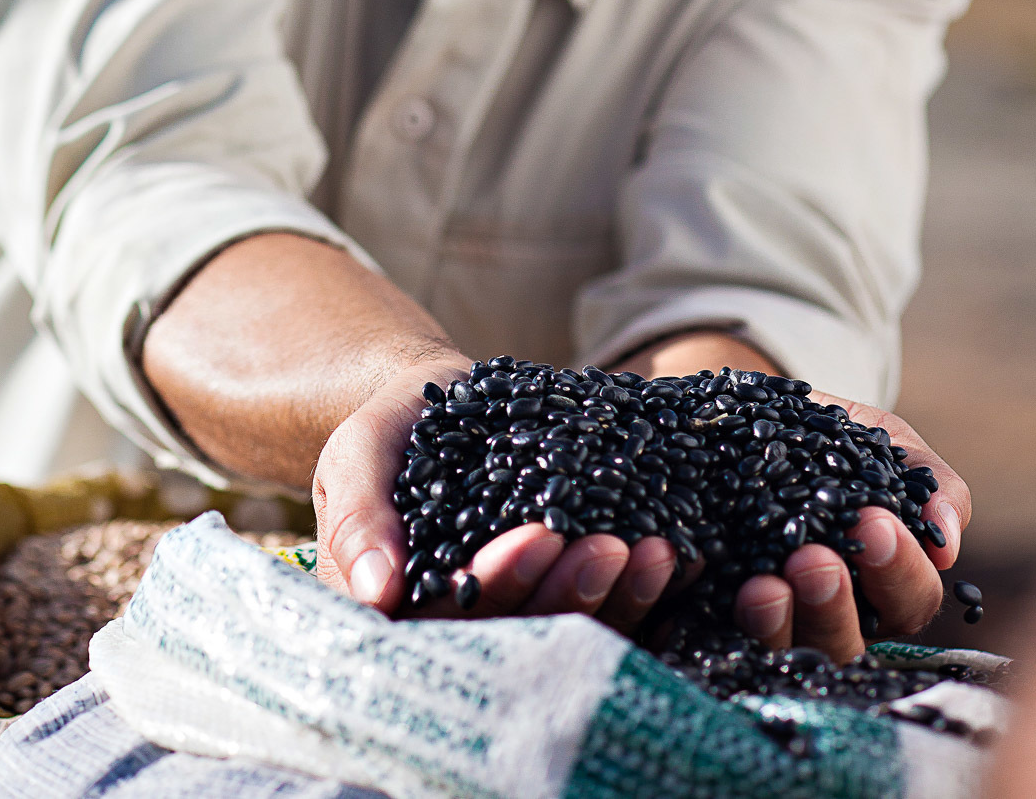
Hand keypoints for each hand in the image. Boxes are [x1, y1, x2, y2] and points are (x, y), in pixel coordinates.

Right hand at [312, 360, 680, 635]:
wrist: (442, 403)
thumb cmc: (391, 430)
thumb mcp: (360, 453)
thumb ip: (359, 514)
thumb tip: (376, 595)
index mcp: (400, 611)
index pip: (450, 617)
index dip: (500, 581)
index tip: (541, 535)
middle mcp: (458, 630)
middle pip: (519, 632)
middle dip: (567, 591)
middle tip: (611, 546)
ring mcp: (517, 616)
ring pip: (569, 630)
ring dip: (616, 598)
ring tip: (653, 551)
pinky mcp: (561, 600)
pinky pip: (607, 615)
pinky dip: (643, 597)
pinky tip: (676, 563)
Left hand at [732, 395, 969, 662]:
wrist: (751, 416)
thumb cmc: (834, 435)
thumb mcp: (885, 442)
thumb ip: (930, 482)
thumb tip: (946, 542)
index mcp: (883, 588)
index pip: (909, 603)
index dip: (898, 572)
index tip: (875, 524)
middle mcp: (832, 617)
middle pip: (845, 645)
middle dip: (832, 606)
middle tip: (813, 560)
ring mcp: (773, 624)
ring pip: (779, 653)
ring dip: (774, 624)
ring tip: (762, 586)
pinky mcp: (710, 616)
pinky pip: (711, 635)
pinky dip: (706, 616)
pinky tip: (707, 583)